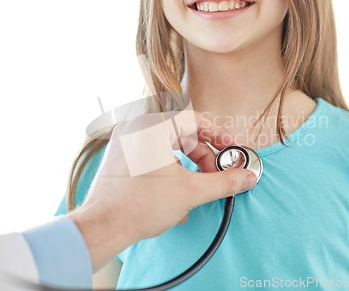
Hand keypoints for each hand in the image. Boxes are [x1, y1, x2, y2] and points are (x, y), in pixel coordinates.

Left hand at [68, 110, 256, 268]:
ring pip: (168, 148)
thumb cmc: (137, 206)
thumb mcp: (190, 192)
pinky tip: (174, 199)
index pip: (194, 120)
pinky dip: (169, 173)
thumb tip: (246, 177)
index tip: (231, 148)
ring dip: (187, 170)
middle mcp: (136, 128)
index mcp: (152, 126)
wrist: (101, 228)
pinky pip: (152, 158)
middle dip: (202, 158)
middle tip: (215, 175)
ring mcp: (126, 143)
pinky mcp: (120, 158)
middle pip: (182, 135)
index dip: (218, 135)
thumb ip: (223, 182)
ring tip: (194, 193)